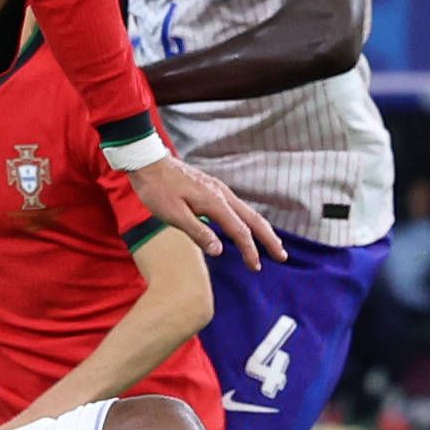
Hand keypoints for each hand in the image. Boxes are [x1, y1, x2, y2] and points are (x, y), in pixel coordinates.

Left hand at [127, 153, 282, 268]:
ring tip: (272, 244)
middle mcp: (222, 194)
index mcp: (214, 202)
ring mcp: (218, 190)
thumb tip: (220, 251)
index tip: (256, 267)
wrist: (147, 162)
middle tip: (282, 256)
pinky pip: (238, 207)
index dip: (250, 251)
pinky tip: (246, 227)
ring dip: (261, 229)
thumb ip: (198, 232)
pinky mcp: (213, 188)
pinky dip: (248, 220)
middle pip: (253, 219)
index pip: (240, 231)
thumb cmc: (157, 189)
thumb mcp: (173, 214)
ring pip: (247, 212)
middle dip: (269, 238)